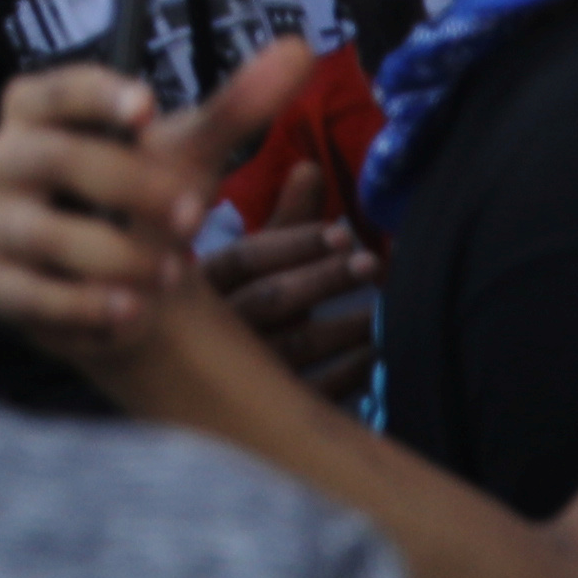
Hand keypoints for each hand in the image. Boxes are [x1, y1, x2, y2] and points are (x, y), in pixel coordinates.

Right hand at [0, 40, 308, 419]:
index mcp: (35, 111)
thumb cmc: (149, 197)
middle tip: (193, 213)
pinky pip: (25, 294)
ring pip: (38, 232)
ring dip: (111, 254)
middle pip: (51, 158)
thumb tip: (300, 50)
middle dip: (126, 185)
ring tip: (172, 274)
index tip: (148, 106)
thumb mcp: (194, 153)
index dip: (95, 96)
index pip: (51, 90)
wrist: (127, 279)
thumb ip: (239, 105)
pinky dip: (81, 306)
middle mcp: (1, 161)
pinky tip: (130, 313)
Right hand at [204, 213, 381, 405]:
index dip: (296, 241)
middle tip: (372, 263)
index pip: (248, 256)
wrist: (193, 384)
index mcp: (205, 283)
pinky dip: (348, 373)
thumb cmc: (237, 309)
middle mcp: (215, 327)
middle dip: (326, 278)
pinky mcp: (264, 411)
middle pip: (273, 298)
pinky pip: (312, 391)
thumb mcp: (250, 263)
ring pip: (295, 346)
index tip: (342, 231)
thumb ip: (283, 219)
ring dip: (346, 327)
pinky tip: (376, 357)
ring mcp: (238, 373)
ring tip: (384, 311)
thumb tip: (310, 166)